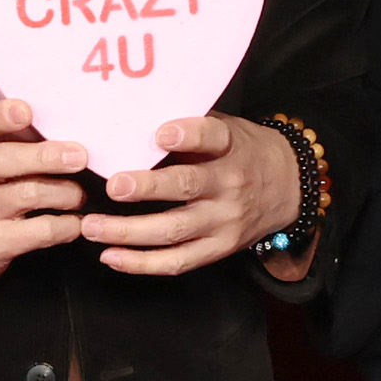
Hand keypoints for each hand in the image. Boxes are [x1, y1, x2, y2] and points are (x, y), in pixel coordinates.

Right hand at [0, 98, 91, 290]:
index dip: (0, 117)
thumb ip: (15, 140)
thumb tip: (69, 123)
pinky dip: (67, 226)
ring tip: (79, 195)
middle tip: (79, 156)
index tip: (25, 110)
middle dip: (44, 156)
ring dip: (65, 192)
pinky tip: (75, 222)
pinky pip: (40, 231)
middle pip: (1, 161)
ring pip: (27, 194)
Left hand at [88, 114, 300, 274]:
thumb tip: (131, 118)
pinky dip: (141, 263)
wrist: (288, 187)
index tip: (161, 133)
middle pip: (187, 187)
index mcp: (231, 147)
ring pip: (174, 230)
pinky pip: (177, 262)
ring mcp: (224, 221)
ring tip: (92, 227)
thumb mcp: (226, 129)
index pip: (213, 136)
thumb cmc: (241, 152)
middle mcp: (229, 185)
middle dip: (147, 188)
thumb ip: (190, 126)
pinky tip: (110, 256)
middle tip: (113, 186)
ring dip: (129, 231)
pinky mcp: (219, 249)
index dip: (188, 134)